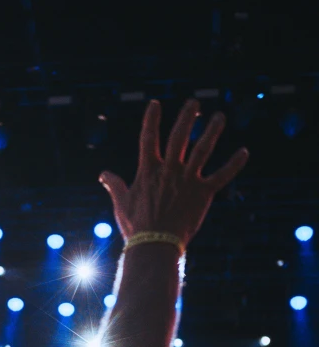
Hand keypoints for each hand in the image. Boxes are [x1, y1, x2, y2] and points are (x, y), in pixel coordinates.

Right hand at [99, 99, 248, 244]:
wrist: (155, 243)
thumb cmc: (136, 226)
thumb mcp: (121, 203)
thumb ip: (114, 185)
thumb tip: (103, 174)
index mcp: (148, 170)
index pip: (148, 138)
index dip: (151, 119)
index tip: (156, 104)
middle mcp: (170, 170)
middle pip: (179, 136)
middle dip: (187, 117)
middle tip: (194, 103)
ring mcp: (188, 180)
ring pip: (202, 149)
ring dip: (212, 131)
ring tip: (219, 117)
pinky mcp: (203, 193)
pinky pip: (221, 176)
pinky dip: (233, 164)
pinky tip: (243, 152)